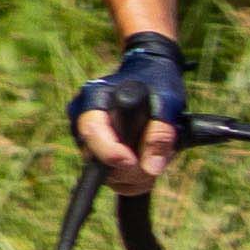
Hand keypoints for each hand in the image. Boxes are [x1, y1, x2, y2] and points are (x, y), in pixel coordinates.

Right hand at [68, 31, 188, 188]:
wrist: (151, 74)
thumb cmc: (158, 83)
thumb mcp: (167, 103)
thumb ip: (160, 133)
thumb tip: (151, 168)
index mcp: (94, 99)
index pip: (91, 131)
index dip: (109, 151)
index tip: (131, 161)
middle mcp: (82, 118)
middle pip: (96, 159)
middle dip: (130, 168)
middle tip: (159, 158)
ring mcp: (87, 136)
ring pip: (106, 173)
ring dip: (134, 174)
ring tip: (157, 155)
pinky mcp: (97, 151)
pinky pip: (112, 175)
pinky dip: (132, 176)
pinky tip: (147, 159)